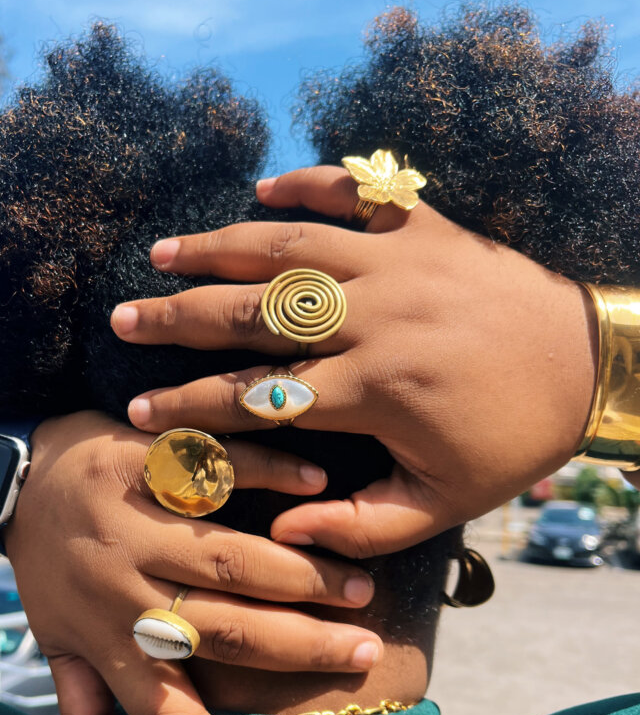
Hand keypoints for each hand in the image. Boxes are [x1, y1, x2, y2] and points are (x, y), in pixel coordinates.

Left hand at [3, 410, 381, 714]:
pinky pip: (208, 471)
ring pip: (224, 558)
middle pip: (223, 632)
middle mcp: (123, 591)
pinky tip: (315, 485)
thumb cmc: (48, 571)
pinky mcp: (137, 460)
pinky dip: (264, 474)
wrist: (12, 476)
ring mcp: (130, 524)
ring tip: (358, 588)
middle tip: (365, 652)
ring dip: (297, 574)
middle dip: (301, 647)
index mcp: (110, 643)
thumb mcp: (58, 647)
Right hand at [111, 165, 597, 557]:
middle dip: (178, 319)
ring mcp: (398, 262)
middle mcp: (374, 317)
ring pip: (287, 247)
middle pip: (253, 313)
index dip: (190, 408)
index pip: (258, 397)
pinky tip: (263, 187)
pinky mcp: (424, 226)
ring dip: (219, 247)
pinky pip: (355, 192)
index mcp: (374, 390)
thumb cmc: (515, 439)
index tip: (138, 417)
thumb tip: (283, 531)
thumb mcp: (444, 504)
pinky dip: (308, 184)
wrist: (591, 366)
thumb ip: (361, 525)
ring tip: (163, 253)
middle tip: (123, 319)